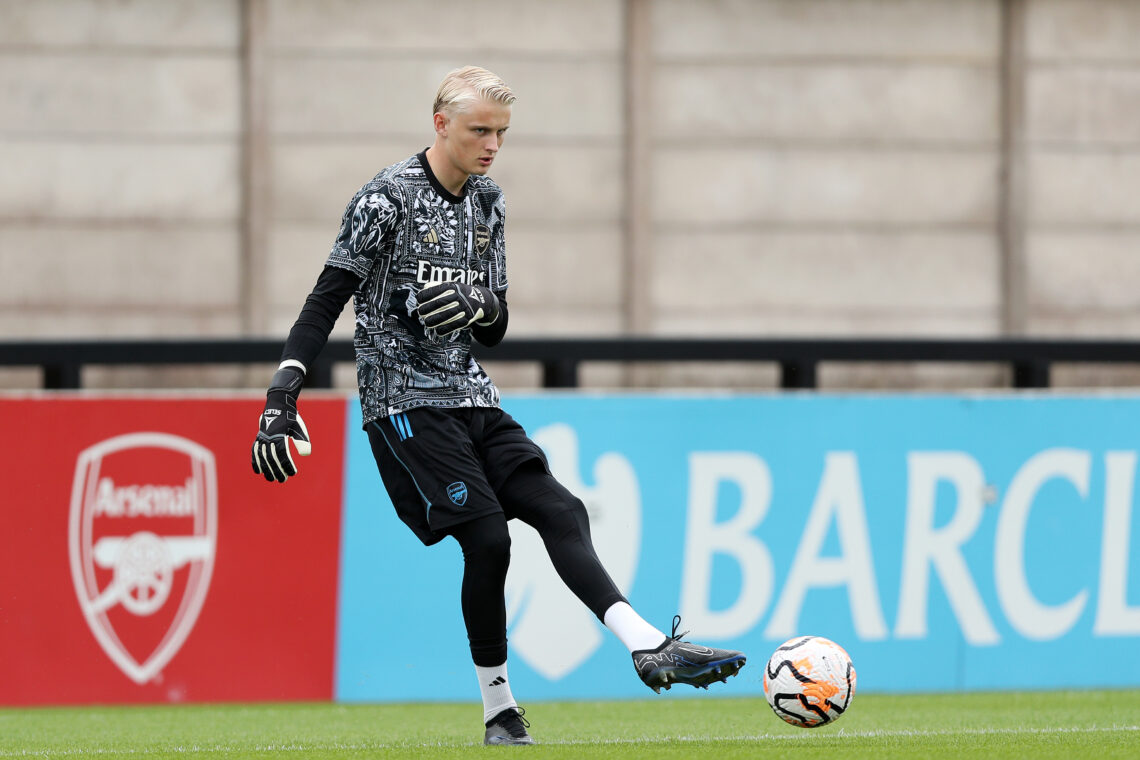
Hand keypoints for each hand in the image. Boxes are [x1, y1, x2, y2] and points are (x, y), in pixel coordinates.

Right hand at [251, 366, 311, 482]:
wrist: (277, 404)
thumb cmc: (291, 417)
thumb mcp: (298, 427)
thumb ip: (302, 441)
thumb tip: (306, 454)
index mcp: (278, 435)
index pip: (282, 454)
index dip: (287, 464)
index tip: (293, 473)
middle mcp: (267, 437)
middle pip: (271, 458)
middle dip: (277, 470)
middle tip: (283, 480)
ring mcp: (261, 438)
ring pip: (262, 457)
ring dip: (266, 469)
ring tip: (271, 479)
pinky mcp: (258, 438)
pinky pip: (255, 452)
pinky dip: (255, 462)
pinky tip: (258, 471)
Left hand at [416, 281, 498, 336]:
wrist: (482, 300)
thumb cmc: (461, 293)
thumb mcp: (452, 285)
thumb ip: (438, 286)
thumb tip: (424, 289)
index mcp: (453, 287)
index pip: (436, 290)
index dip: (425, 295)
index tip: (418, 300)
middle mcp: (459, 297)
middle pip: (439, 303)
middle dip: (427, 309)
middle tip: (420, 313)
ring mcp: (464, 308)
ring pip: (446, 315)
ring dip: (434, 320)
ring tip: (427, 322)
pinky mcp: (468, 318)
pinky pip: (454, 325)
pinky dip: (445, 329)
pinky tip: (438, 331)